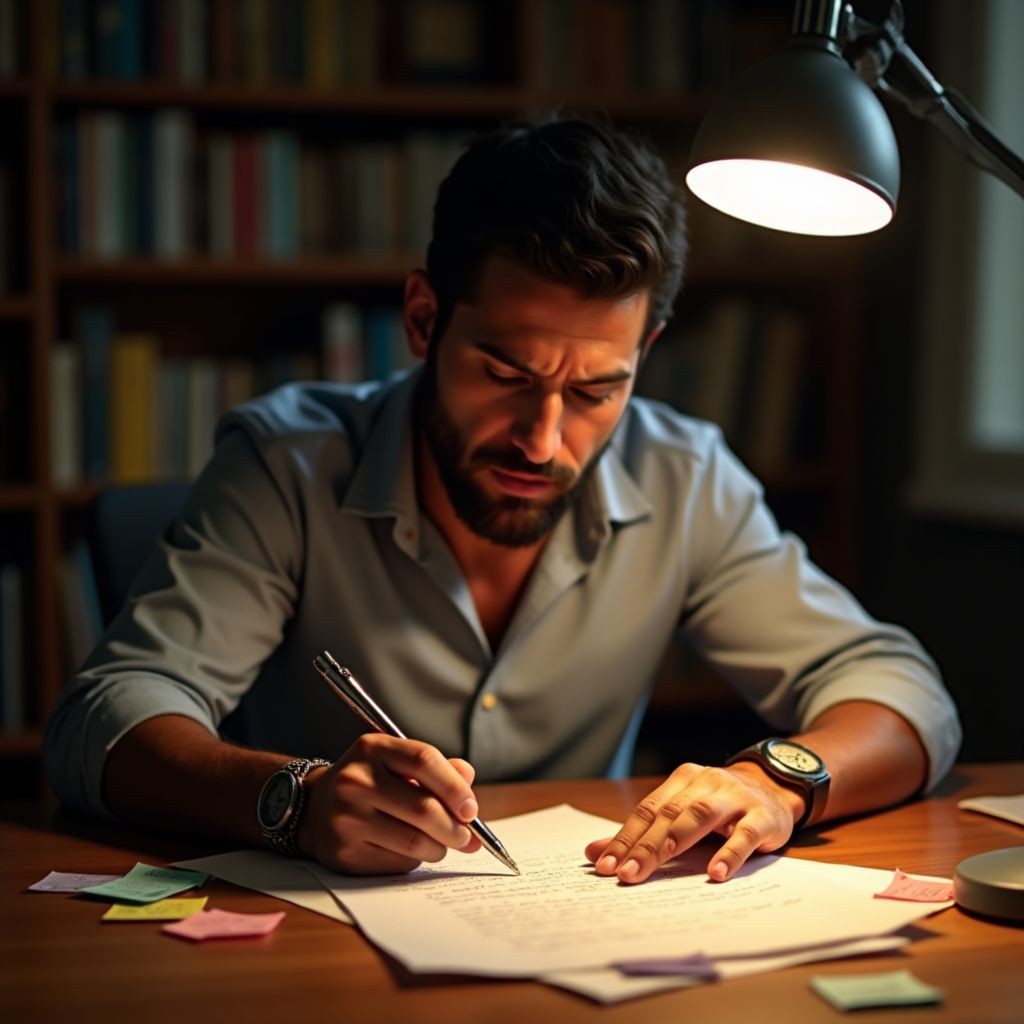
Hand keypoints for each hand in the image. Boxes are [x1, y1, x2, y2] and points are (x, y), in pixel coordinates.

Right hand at [298, 733, 482, 873]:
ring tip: (443, 844)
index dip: (455, 786)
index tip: (471, 808)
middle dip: (456, 828)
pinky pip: (397, 862)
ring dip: (440, 847)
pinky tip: (414, 851)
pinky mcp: (344, 852)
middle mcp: (355, 780)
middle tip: (469, 838)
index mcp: (372, 749)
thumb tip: (468, 777)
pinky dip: (416, 859)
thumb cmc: (368, 782)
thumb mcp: (394, 762)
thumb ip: (433, 767)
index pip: (423, 760)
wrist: (313, 808)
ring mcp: (346, 818)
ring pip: (414, 841)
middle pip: (423, 808)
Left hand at [584, 761, 805, 883]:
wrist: (774, 788)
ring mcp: (735, 798)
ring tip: (652, 868)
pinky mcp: (762, 817)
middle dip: (643, 845)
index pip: (647, 810)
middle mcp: (705, 784)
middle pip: (669, 814)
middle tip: (623, 874)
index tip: (604, 864)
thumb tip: (594, 852)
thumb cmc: (720, 807)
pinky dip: (729, 853)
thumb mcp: (683, 812)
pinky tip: (716, 873)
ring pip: (700, 816)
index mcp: (682, 781)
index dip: (625, 837)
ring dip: (674, 843)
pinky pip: (744, 834)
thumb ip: (642, 833)